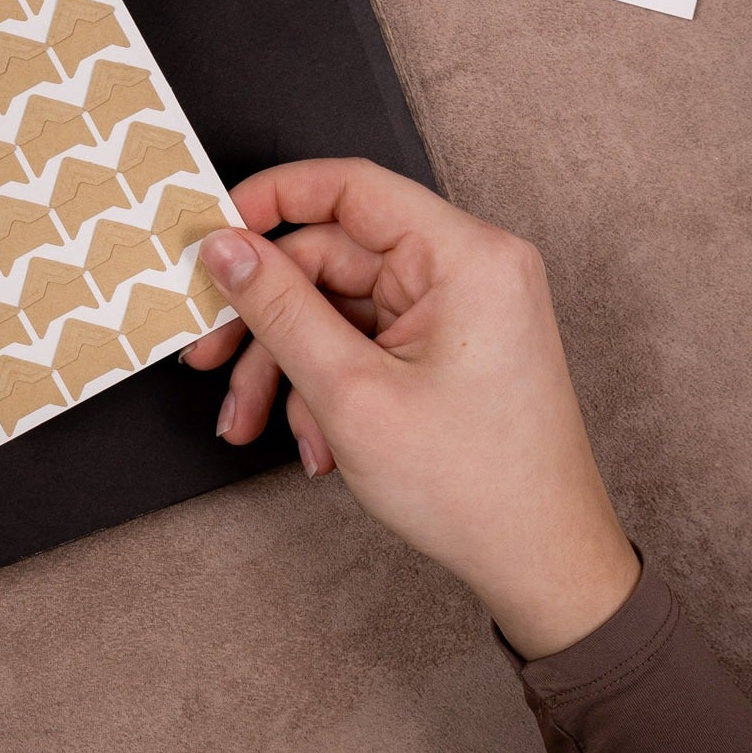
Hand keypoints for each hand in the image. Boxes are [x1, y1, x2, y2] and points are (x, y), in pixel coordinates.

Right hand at [184, 159, 638, 658]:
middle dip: (264, 320)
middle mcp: (466, 269)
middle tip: (208, 357)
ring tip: (250, 423)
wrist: (542, 565)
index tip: (212, 235)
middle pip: (330, 259)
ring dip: (285, 365)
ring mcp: (456, 310)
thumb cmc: (475, 486)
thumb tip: (224, 247)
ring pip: (335, 309)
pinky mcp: (445, 347)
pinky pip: (360, 342)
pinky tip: (313, 442)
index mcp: (464, 257)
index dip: (269, 201)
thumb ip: (278, 308)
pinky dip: (323, 385)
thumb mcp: (350, 392)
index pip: (348, 187)